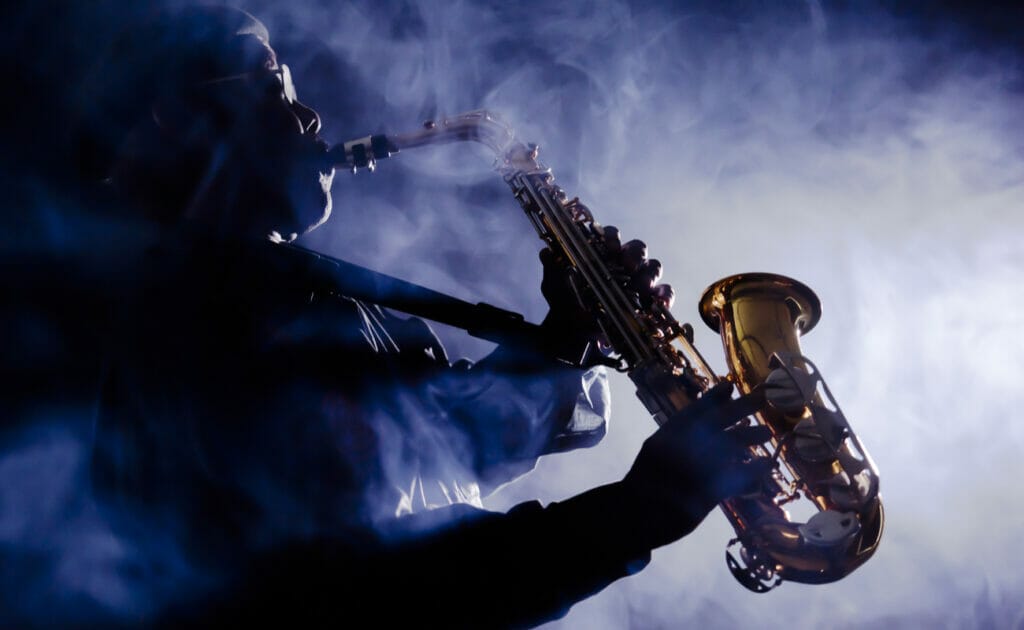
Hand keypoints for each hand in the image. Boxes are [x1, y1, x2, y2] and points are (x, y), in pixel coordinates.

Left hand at [539, 226, 672, 343]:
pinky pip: (664, 293)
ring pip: (653, 267)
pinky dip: (665, 296)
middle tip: (629, 266)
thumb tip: (546, 252)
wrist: (572, 333)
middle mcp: (623, 262)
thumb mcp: (553, 285)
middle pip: (638, 248)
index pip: (612, 235)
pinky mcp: (648, 301)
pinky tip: (661, 304)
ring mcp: (637, 280)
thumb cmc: (565, 302)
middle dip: (635, 254)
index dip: (613, 237)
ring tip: (643, 287)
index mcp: (602, 252)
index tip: (610, 247)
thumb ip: (551, 268)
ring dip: (650, 274)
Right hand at [621, 381, 773, 548]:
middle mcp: (681, 447)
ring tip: (767, 432)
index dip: (713, 397)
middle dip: (741, 407)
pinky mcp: (707, 491)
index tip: (730, 385)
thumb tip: (703, 419)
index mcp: (667, 436)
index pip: (694, 410)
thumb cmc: (646, 485)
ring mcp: (695, 468)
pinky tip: (766, 464)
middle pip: (716, 421)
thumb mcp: (656, 452)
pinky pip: (736, 476)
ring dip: (750, 436)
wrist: (632, 517)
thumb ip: (676, 436)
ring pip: (730, 444)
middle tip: (762, 397)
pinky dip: (753, 469)